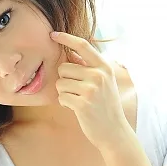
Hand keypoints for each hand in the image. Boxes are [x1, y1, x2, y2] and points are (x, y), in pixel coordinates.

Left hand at [50, 31, 130, 149]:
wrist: (114, 131)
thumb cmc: (105, 105)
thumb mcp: (104, 82)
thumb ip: (89, 67)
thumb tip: (70, 52)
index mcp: (104, 67)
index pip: (82, 45)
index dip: (66, 38)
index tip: (53, 34)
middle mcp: (98, 75)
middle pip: (64, 67)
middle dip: (65, 80)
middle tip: (76, 91)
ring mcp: (91, 90)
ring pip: (60, 83)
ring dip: (64, 93)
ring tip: (78, 100)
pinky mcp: (82, 104)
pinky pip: (61, 97)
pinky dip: (65, 103)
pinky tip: (76, 108)